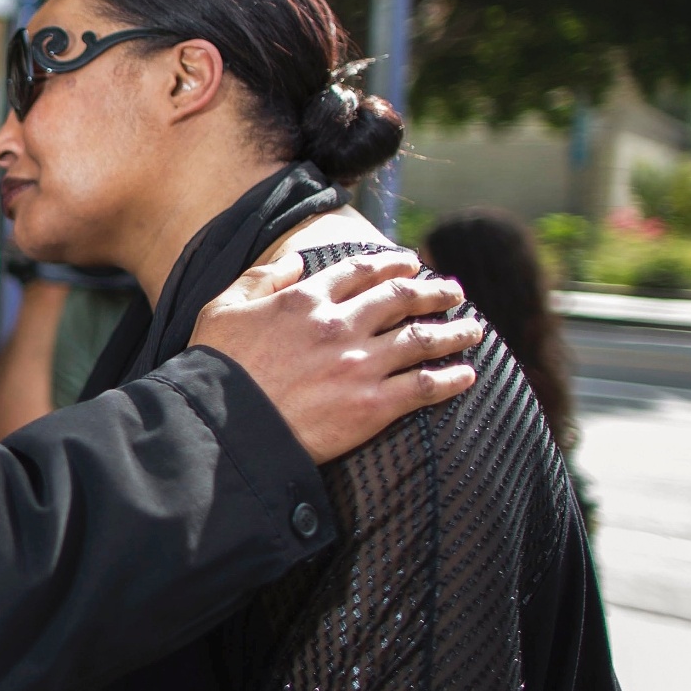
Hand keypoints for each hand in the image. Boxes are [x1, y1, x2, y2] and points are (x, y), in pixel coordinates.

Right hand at [188, 250, 480, 463]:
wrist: (225, 427)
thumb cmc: (216, 369)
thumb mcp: (223, 308)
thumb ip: (260, 279)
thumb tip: (293, 263)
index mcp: (306, 300)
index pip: (361, 272)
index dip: (391, 264)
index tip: (411, 263)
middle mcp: (340, 325)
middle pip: (400, 298)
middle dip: (433, 291)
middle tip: (453, 290)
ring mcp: (360, 365)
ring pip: (421, 339)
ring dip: (453, 330)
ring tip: (474, 328)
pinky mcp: (372, 406)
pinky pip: (423, 387)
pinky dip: (450, 379)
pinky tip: (467, 375)